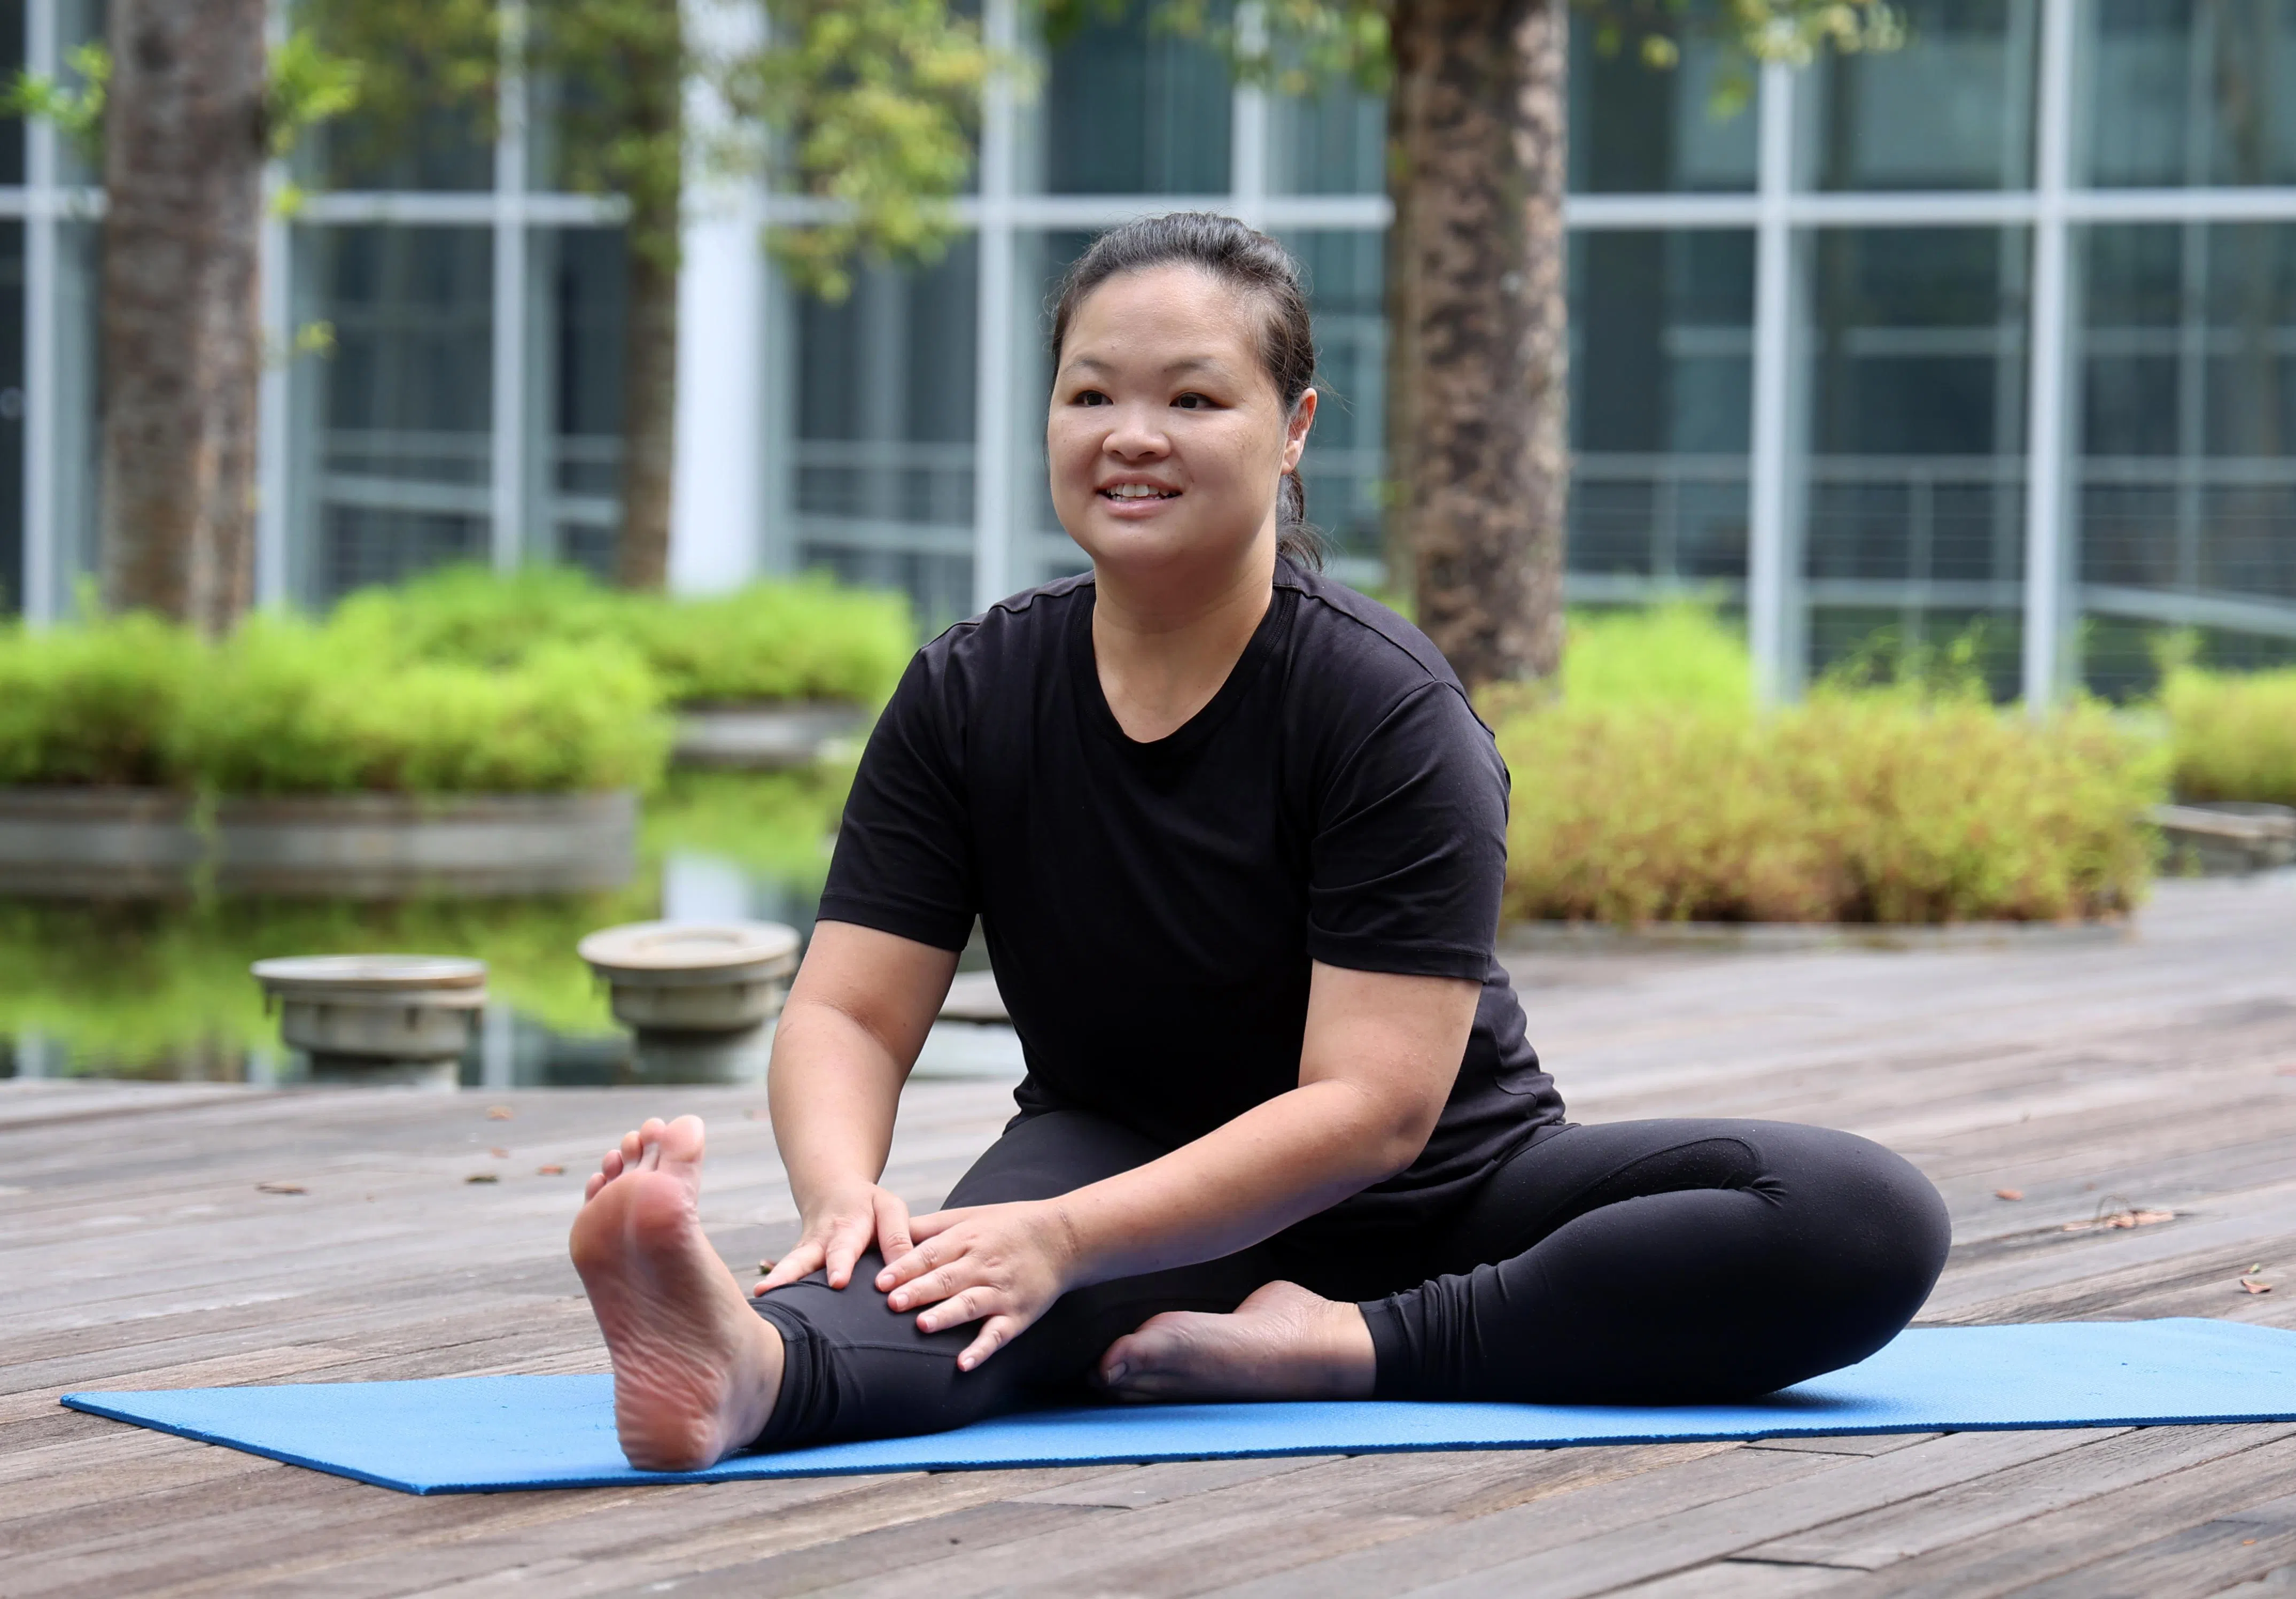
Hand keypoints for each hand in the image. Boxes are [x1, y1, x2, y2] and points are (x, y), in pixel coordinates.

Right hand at [754, 1181, 913, 1293]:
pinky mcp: (796, 1264)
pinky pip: (785, 1277)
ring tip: (759, 1296)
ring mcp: (802, 1254)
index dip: (840, 1265)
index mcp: (846, 1227)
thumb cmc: (868, 1206)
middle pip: (801, 1258)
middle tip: (770, 1289)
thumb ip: (898, 1237)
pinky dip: (774, 1289)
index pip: (843, 1248)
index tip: (837, 1282)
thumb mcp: (890, 1209)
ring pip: (787, 1267)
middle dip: (788, 1274)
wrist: (831, 1191)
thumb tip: (904, 1274)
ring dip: (774, 1282)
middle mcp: (818, 1242)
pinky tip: (764, 1308)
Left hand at [874, 1200, 1081, 1370]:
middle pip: (947, 1278)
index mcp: (968, 1239)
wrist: (1063, 1238)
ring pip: (970, 1304)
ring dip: (947, 1316)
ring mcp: (1002, 1291)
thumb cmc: (1008, 1226)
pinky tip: (964, 1363)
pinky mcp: (1018, 1315)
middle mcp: (984, 1264)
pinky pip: (998, 1334)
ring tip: (922, 1326)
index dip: (905, 1267)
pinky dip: (982, 1349)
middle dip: (919, 1291)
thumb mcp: (968, 1216)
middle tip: (892, 1303)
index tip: (880, 1281)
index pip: (931, 1253)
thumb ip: (929, 1227)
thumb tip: (887, 1234)